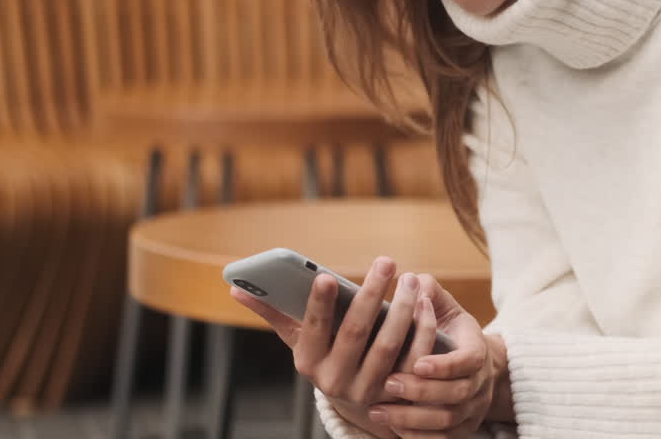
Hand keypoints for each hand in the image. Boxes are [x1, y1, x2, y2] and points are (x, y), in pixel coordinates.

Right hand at [231, 256, 438, 437]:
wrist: (360, 399)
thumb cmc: (327, 353)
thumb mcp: (301, 339)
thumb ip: (273, 312)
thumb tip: (235, 287)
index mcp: (308, 362)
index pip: (312, 329)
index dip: (317, 304)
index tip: (324, 276)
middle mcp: (335, 380)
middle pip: (355, 333)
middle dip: (371, 294)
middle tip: (385, 261)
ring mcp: (368, 389)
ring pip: (388, 345)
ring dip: (402, 307)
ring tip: (409, 277)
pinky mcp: (399, 391)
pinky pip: (415, 356)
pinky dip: (423, 327)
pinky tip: (425, 300)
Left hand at [368, 274, 508, 436]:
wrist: (476, 363)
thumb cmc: (451, 330)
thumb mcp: (446, 307)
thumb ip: (430, 293)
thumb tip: (413, 281)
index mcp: (478, 351)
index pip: (467, 362)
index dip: (444, 365)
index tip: (417, 363)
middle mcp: (480, 384)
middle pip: (456, 395)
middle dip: (421, 391)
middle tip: (388, 383)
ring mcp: (473, 409)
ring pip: (447, 421)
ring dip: (412, 418)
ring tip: (377, 410)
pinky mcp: (462, 428)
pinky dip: (418, 437)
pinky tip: (391, 428)